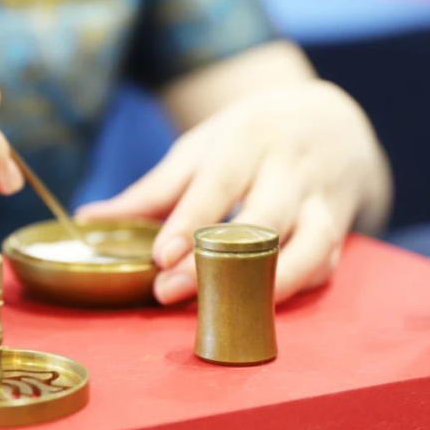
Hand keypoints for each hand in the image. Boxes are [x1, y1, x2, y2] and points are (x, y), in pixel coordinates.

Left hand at [77, 80, 390, 304]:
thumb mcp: (203, 147)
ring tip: (227, 312)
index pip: (220, 183)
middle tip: (170, 292)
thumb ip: (153, 189)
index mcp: (251, 137)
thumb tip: (88, 221)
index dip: (190, 222)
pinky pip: (323, 266)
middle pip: (262, 219)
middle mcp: (292, 167)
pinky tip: (257, 307)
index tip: (160, 257)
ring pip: (310, 248)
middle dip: (218, 261)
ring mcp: (323, 200)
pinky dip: (293, 288)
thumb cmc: (251, 136)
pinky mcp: (341, 230)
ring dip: (267, 285)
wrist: (333, 118)